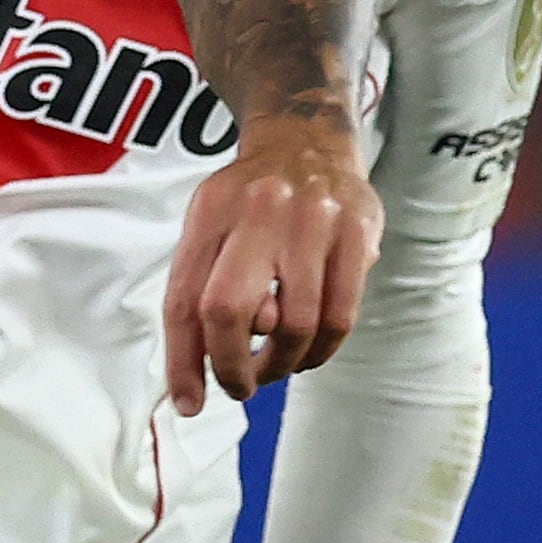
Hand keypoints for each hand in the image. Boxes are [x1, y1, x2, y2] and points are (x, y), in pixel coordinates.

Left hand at [164, 124, 379, 413]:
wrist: (308, 140)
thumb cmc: (250, 201)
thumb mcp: (211, 225)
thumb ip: (199, 289)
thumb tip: (194, 374)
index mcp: (211, 212)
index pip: (185, 299)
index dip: (183, 362)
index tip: (188, 402)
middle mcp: (258, 212)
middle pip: (230, 310)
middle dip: (231, 367)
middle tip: (239, 386)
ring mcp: (313, 220)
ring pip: (295, 324)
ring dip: (282, 364)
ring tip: (275, 367)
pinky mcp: (358, 233)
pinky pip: (339, 318)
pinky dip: (321, 351)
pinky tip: (308, 353)